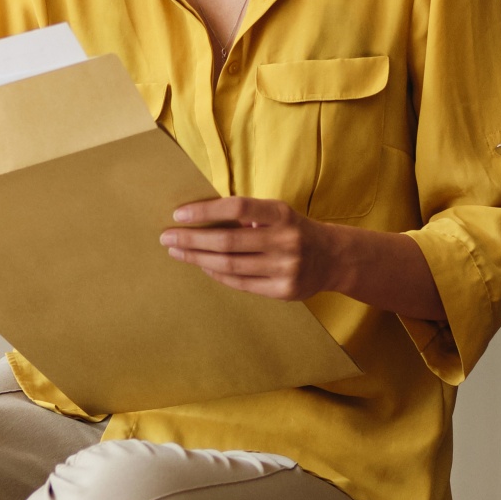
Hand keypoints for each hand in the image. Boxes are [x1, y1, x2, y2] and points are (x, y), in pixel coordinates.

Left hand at [160, 197, 347, 301]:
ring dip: (197, 258)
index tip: (178, 214)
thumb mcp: (278, 214)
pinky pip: (240, 283)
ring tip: (177, 252)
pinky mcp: (284, 291)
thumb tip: (200, 218)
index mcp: (282, 214)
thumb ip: (247, 216)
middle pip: (227, 241)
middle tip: (166, 237)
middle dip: (192, 239)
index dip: (206, 211)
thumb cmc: (294, 230)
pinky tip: (202, 266)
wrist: (334, 258)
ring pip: (230, 265)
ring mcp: (286, 268)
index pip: (237, 209)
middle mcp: (286, 240)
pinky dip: (217, 274)